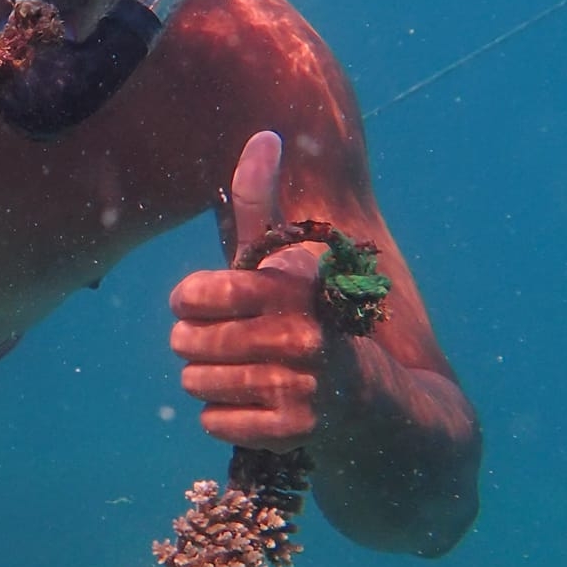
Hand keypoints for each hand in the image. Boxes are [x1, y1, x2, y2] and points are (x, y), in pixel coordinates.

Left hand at [169, 131, 358, 451]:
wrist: (378, 405)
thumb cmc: (311, 318)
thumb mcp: (288, 259)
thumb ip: (263, 201)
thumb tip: (265, 135)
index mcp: (296, 284)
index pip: (201, 292)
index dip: (190, 299)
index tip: (200, 301)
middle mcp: (303, 333)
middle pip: (187, 340)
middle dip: (193, 342)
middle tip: (221, 344)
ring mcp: (302, 385)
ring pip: (195, 382)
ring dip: (206, 380)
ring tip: (239, 373)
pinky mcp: (295, 431)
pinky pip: (213, 421)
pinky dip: (222, 416)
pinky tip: (252, 405)